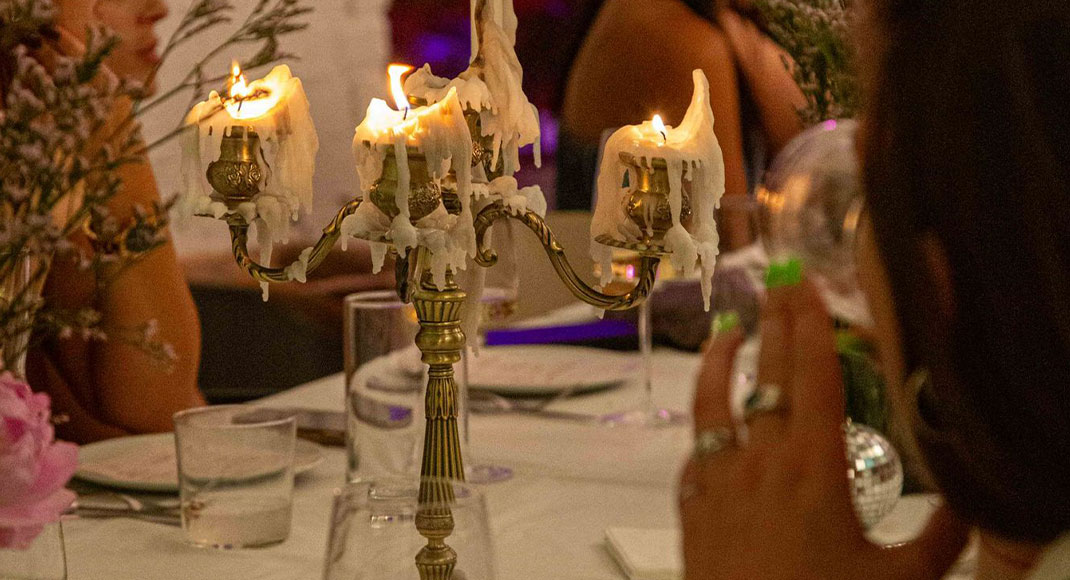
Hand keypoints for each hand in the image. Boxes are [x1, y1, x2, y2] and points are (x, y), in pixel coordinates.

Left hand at [679, 279, 967, 578]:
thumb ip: (941, 539)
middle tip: (776, 284)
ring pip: (712, 408)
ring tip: (726, 333)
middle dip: (773, 325)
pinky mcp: (692, 515)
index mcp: (814, 468)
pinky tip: (707, 429)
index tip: (806, 288)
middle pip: (764, 377)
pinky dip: (701, 437)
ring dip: (718, 365)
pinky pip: (692, 461)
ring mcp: (718, 486)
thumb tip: (970, 506)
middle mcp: (760, 464)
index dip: (810, 327)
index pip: (813, 378)